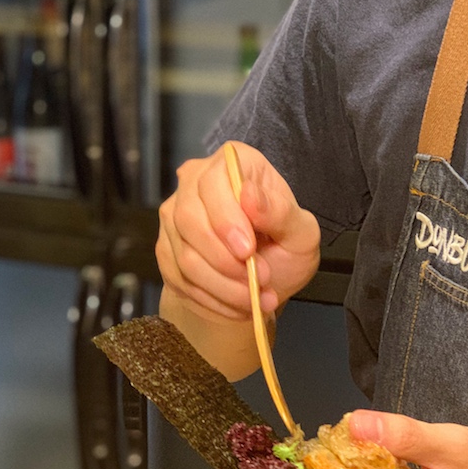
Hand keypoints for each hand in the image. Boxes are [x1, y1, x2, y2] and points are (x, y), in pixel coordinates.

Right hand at [156, 141, 320, 321]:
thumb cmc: (286, 244)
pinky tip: (236, 305)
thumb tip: (250, 195)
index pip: (213, 182)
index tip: (248, 251)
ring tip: (254, 298)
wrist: (266, 278)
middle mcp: (195, 183)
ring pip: (183, 256)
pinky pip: (178, 279)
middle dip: (224, 260)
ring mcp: (175, 217)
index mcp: (233, 163)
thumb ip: (280, 212)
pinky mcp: (166, 250)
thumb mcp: (301, 231)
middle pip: (188, 219)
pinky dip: (210, 299)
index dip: (226, 219)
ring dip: (221, 286)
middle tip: (258, 280)